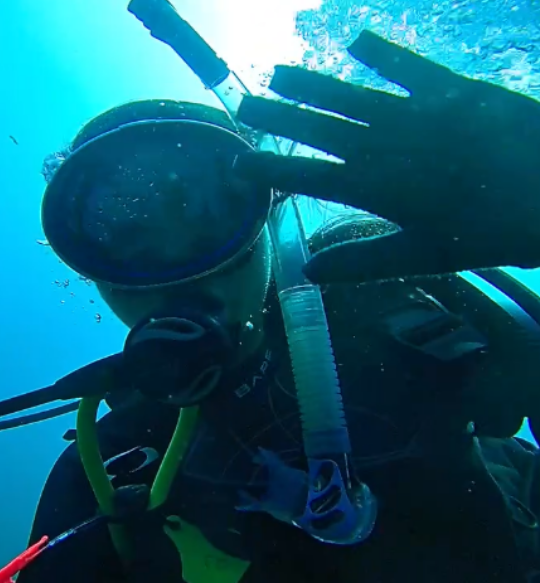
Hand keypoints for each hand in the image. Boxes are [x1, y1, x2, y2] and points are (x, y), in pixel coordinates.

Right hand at [234, 31, 539, 283]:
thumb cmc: (487, 231)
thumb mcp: (422, 256)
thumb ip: (362, 261)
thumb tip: (309, 270)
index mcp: (375, 187)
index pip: (308, 176)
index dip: (270, 169)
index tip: (236, 162)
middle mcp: (383, 143)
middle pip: (318, 128)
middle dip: (278, 118)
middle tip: (242, 104)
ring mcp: (414, 110)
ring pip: (348, 94)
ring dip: (310, 84)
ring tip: (277, 74)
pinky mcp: (449, 87)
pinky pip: (405, 65)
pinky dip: (379, 53)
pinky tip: (354, 43)